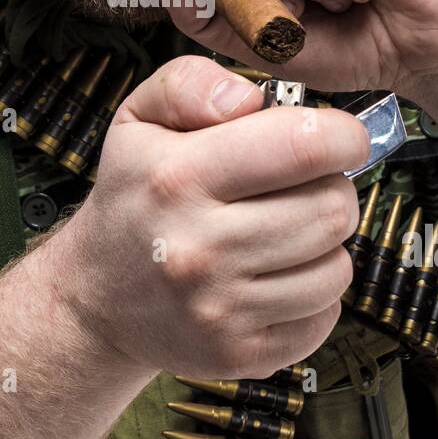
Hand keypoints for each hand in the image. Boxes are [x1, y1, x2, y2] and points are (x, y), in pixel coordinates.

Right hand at [56, 55, 371, 378]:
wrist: (95, 297)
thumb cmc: (132, 197)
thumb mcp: (140, 118)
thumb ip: (192, 84)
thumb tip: (249, 100)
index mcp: (178, 177)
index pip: (304, 145)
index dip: (342, 135)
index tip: (339, 137)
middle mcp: (198, 248)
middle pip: (333, 208)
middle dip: (330, 188)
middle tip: (300, 186)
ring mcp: (220, 309)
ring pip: (337, 266)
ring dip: (323, 244)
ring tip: (282, 232)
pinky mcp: (239, 354)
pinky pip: (324, 316)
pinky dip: (312, 294)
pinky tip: (274, 276)